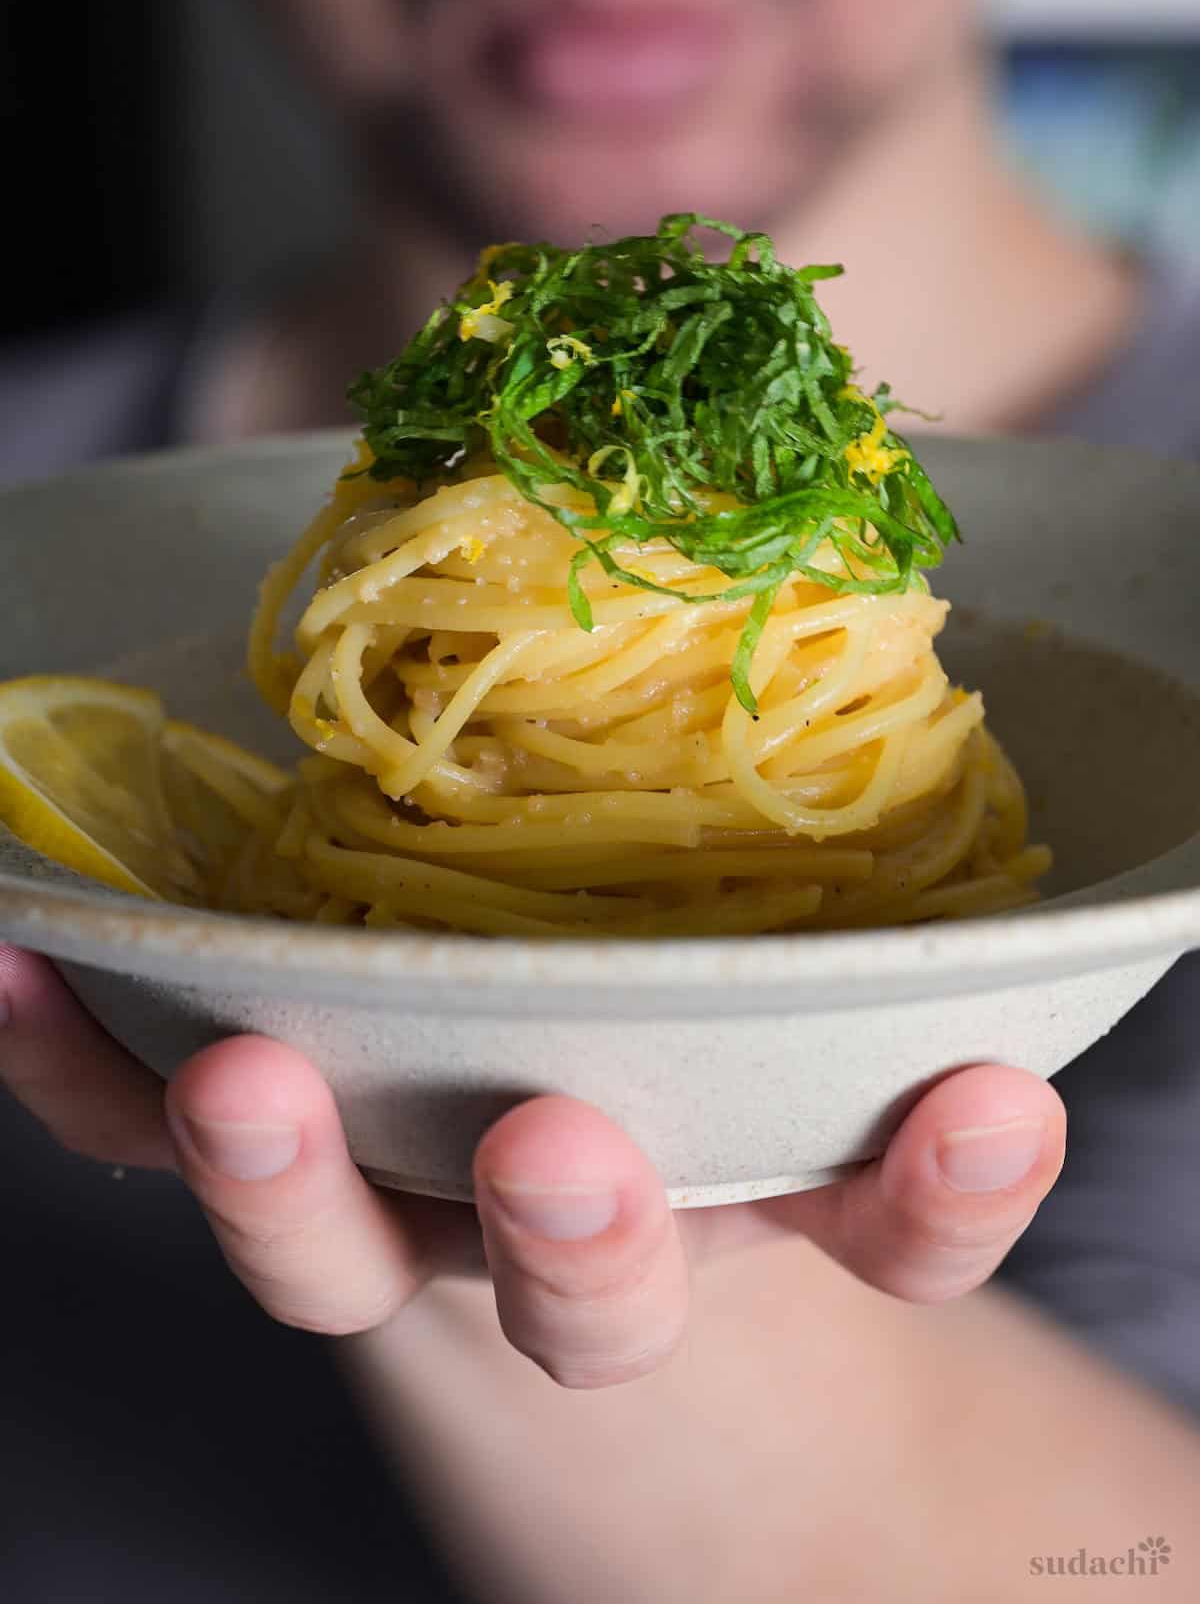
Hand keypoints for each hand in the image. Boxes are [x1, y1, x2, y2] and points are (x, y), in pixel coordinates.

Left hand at [0, 945, 1064, 1389]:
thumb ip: (842, 973)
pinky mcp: (271, 1175)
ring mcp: (406, 1219)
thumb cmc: (688, 1085)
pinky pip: (142, 1140)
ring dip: (283, 1183)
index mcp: (747, 1198)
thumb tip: (930, 882)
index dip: (936, 1191)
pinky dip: (74, 1066)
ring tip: (239, 1091)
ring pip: (342, 1257)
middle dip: (582, 1239)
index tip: (989, 1106)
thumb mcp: (780, 1030)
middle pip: (588, 1298)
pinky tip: (15, 964)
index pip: (878, 1231)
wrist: (546, 1194)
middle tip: (565, 1154)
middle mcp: (575, 1232)